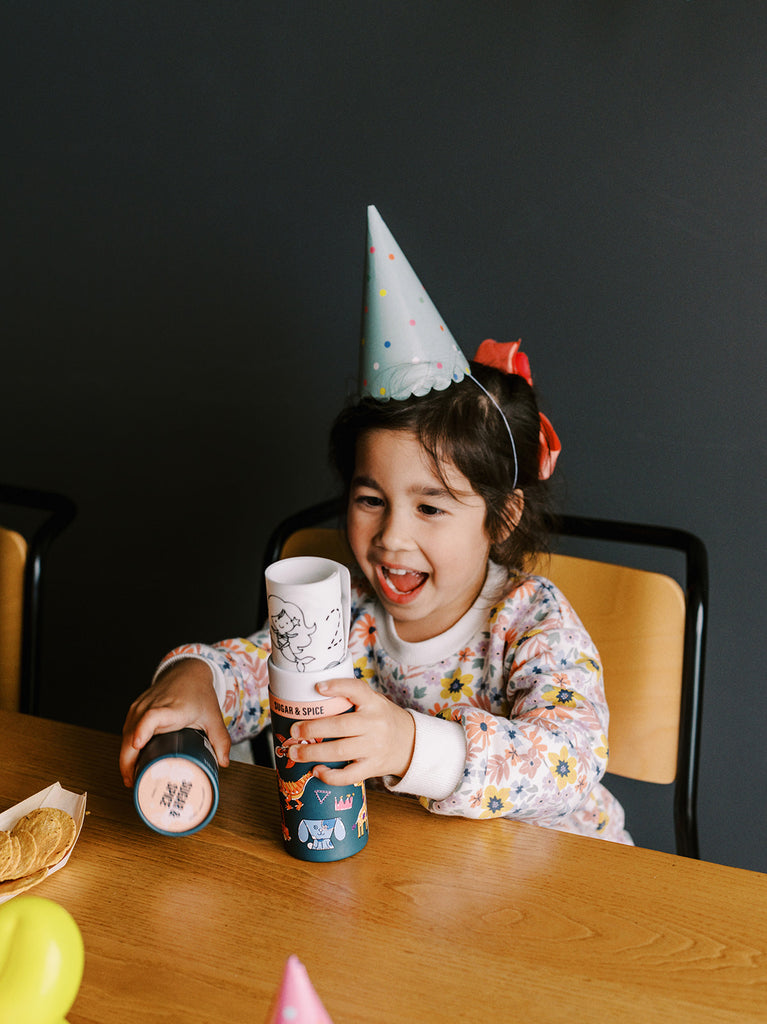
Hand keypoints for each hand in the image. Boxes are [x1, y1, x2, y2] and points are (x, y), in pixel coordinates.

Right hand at [119, 659, 230, 786]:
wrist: (187, 671)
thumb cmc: (199, 693)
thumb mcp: (213, 716)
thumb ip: (221, 740)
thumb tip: (224, 763)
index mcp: (172, 708)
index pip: (153, 716)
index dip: (143, 730)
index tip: (138, 744)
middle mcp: (152, 706)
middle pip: (132, 731)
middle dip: (128, 760)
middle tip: (134, 782)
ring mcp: (140, 707)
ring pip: (126, 733)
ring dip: (124, 756)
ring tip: (132, 778)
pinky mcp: (135, 709)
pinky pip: (126, 730)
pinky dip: (125, 747)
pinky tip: (130, 762)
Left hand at [287, 677, 415, 785]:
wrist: (411, 744)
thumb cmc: (383, 720)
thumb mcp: (374, 702)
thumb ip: (352, 699)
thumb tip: (313, 696)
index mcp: (374, 703)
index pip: (357, 689)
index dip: (337, 687)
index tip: (318, 687)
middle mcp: (375, 724)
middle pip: (340, 726)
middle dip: (312, 729)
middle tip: (294, 731)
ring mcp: (374, 748)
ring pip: (340, 751)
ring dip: (313, 753)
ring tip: (295, 753)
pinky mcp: (372, 767)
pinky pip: (348, 775)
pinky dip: (330, 776)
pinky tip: (316, 771)